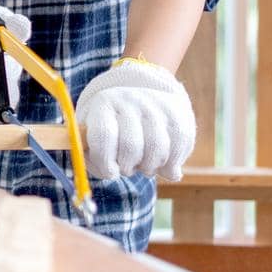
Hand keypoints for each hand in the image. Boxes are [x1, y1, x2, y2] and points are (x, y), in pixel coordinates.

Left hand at [77, 59, 195, 180]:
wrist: (144, 101)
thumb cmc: (113, 130)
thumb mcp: (94, 137)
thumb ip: (92, 157)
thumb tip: (108, 172)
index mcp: (104, 103)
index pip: (103, 134)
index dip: (104, 161)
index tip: (110, 171)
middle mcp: (130, 100)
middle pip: (131, 146)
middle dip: (128, 167)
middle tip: (127, 167)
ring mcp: (157, 107)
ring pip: (157, 151)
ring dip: (149, 168)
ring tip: (144, 164)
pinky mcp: (179, 116)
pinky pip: (178, 151)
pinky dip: (170, 166)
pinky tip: (161, 163)